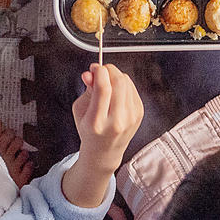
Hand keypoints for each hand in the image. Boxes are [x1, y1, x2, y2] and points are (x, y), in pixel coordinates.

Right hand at [62, 64, 142, 208]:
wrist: (104, 152)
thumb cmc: (90, 131)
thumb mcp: (80, 110)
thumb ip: (87, 89)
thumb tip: (90, 72)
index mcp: (97, 122)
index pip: (103, 88)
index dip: (99, 72)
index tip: (94, 68)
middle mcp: (116, 121)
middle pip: (118, 82)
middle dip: (109, 70)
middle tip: (101, 71)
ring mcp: (130, 118)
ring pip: (126, 82)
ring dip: (116, 75)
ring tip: (107, 82)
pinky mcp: (139, 114)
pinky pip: (132, 87)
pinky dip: (123, 84)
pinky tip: (116, 91)